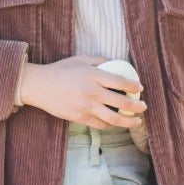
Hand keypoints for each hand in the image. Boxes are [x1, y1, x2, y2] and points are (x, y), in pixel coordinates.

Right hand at [19, 55, 146, 128]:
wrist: (39, 86)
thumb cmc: (60, 70)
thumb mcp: (81, 59)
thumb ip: (99, 60)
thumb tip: (116, 62)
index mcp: (93, 76)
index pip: (120, 82)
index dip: (133, 86)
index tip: (140, 88)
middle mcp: (92, 92)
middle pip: (122, 102)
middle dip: (137, 106)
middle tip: (144, 107)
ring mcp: (86, 107)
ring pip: (114, 118)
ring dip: (129, 121)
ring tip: (137, 121)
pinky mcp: (80, 118)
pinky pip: (100, 124)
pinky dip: (111, 125)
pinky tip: (116, 123)